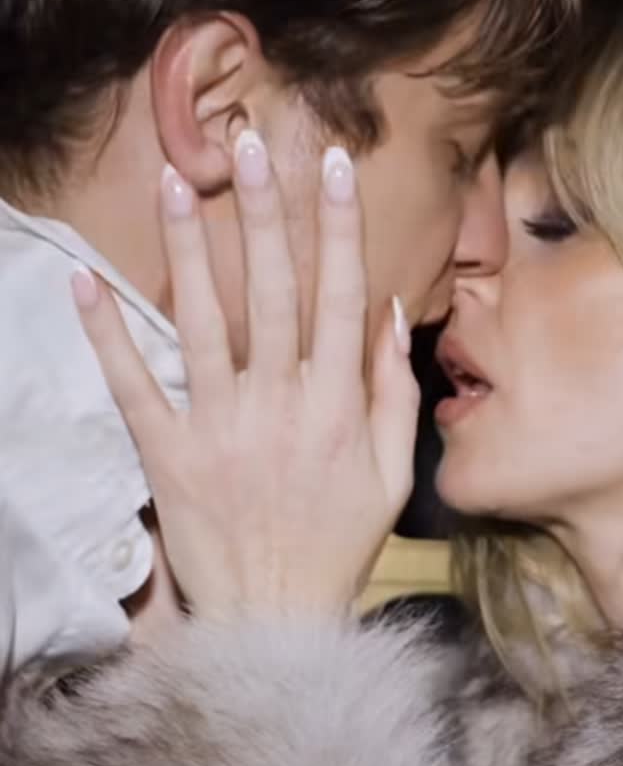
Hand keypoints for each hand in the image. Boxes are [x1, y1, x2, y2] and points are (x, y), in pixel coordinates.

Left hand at [71, 131, 418, 620]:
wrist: (278, 622)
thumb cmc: (341, 548)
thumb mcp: (394, 478)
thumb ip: (393, 394)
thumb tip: (386, 313)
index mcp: (337, 408)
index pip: (340, 297)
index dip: (339, 228)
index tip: (334, 167)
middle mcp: (280, 406)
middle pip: (271, 292)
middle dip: (264, 212)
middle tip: (250, 144)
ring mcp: (220, 429)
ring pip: (202, 322)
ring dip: (190, 248)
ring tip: (177, 181)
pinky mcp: (169, 456)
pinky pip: (134, 386)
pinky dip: (109, 335)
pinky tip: (87, 281)